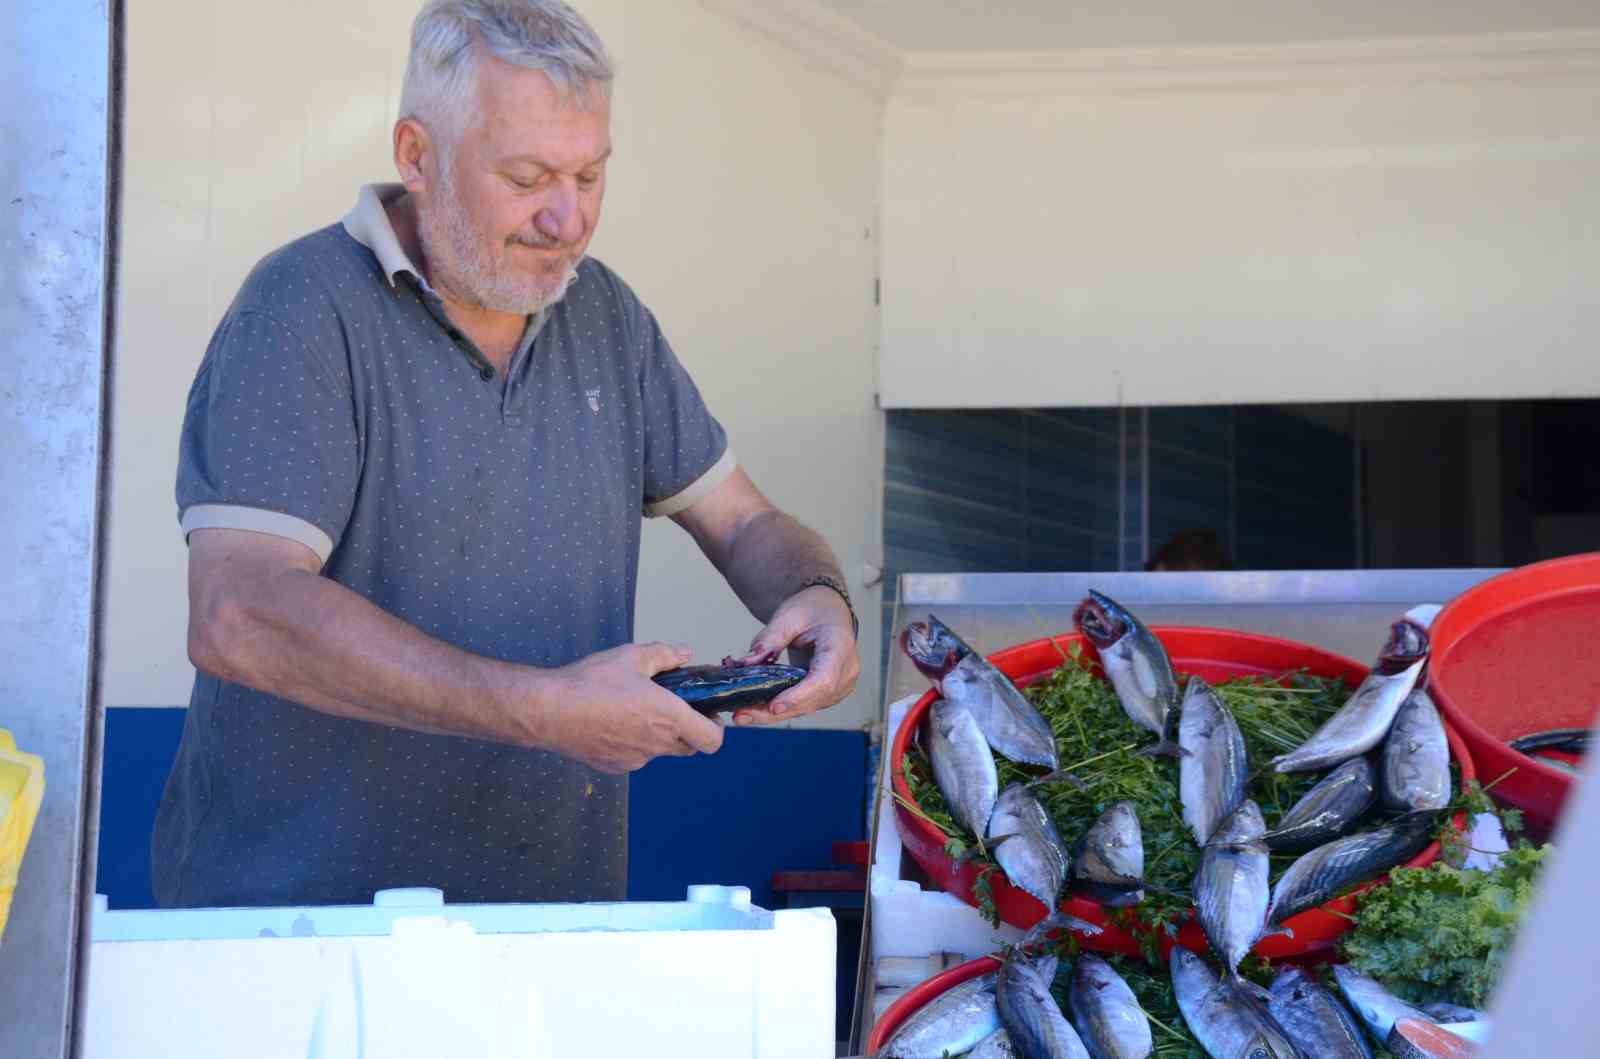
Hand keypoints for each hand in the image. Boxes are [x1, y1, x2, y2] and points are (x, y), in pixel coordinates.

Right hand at [533, 642, 724, 773]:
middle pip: (689, 747)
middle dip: (688, 730)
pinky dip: (633, 743)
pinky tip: (612, 723)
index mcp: (669, 717)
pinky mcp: (615, 767)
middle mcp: (657, 744)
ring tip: (634, 710)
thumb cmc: (590, 683)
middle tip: (672, 707)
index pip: (712, 740)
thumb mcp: (631, 657)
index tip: (706, 713)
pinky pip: (635, 757)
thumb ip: (664, 655)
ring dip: (658, 736)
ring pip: (660, 751)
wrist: (548, 711)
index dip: (714, 728)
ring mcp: (635, 760)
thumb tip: (684, 654)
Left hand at [727, 587, 859, 725]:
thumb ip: (769, 639)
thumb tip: (746, 663)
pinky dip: (779, 708)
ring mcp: (840, 686)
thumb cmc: (814, 609)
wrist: (828, 611)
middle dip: (774, 711)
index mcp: (840, 646)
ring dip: (772, 714)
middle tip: (741, 714)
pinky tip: (755, 708)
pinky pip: (803, 706)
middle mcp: (845, 671)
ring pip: (805, 708)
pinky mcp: (828, 694)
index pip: (823, 679)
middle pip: (811, 700)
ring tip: (742, 713)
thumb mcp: (789, 616)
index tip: (774, 706)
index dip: (798, 696)